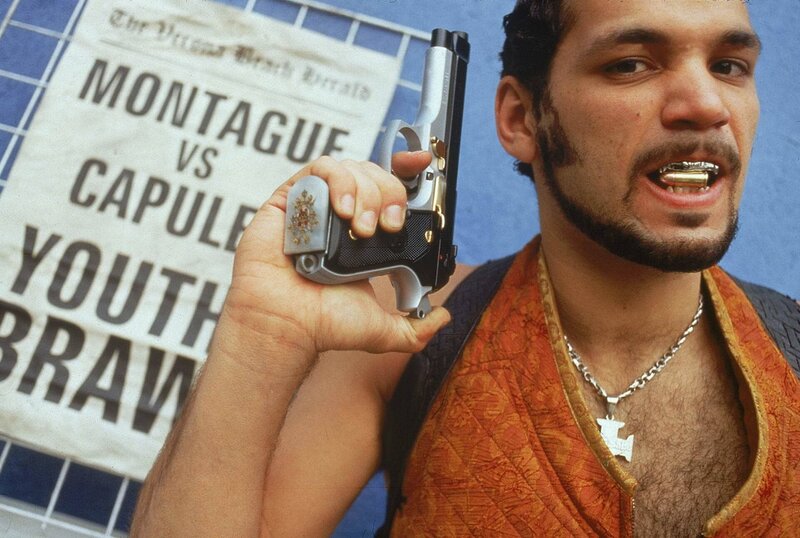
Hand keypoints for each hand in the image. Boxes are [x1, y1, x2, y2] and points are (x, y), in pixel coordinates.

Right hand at [217, 152, 450, 366]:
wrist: (287, 324)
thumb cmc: (324, 325)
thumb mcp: (383, 330)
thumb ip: (417, 329)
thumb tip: (443, 317)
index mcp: (366, 236)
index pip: (389, 188)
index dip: (407, 171)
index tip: (422, 164)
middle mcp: (342, 216)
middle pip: (375, 175)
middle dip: (389, 194)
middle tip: (387, 227)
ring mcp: (317, 205)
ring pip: (351, 168)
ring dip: (365, 191)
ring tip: (360, 227)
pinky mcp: (291, 198)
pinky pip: (319, 168)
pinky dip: (338, 181)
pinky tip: (342, 209)